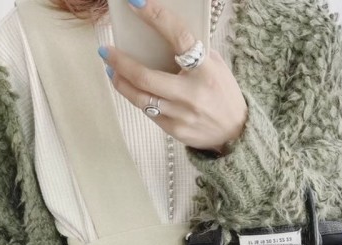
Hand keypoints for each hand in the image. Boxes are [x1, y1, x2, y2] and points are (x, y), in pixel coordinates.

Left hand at [97, 0, 247, 152]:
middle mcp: (191, 93)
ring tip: (112, 71)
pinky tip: (132, 89)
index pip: (178, 36)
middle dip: (120, 61)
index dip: (155, 17)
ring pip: (140, 98)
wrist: (235, 134)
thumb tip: (162, 37)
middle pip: (145, 76)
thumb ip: (195, 53)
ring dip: (121, 82)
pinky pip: (149, 112)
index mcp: (206, 70)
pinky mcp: (174, 130)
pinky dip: (138, 98)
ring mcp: (181, 114)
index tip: (135, 2)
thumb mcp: (216, 67)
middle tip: (106, 51)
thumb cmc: (223, 95)